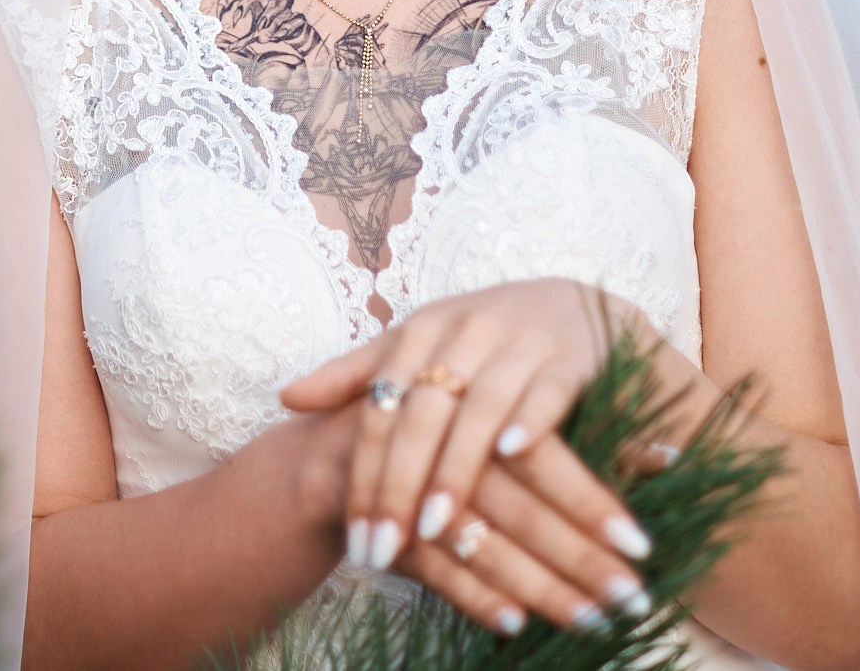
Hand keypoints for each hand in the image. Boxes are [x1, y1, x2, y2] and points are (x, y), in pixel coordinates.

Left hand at [278, 278, 659, 631]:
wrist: (573, 306)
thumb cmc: (482, 339)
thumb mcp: (417, 344)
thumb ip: (356, 373)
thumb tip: (287, 397)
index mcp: (419, 333)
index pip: (379, 413)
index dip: (362, 477)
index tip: (353, 541)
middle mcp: (463, 333)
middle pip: (420, 417)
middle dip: (397, 489)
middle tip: (382, 552)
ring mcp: (517, 342)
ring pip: (477, 409)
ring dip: (454, 469)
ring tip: (434, 527)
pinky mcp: (568, 356)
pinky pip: (545, 389)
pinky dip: (528, 419)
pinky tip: (510, 456)